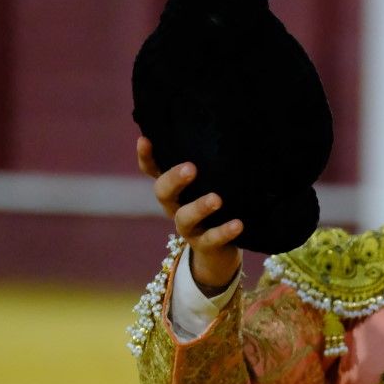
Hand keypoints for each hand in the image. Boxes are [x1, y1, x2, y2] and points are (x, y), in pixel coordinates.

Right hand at [136, 136, 241, 290]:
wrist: (220, 252)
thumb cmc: (216, 208)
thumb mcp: (210, 184)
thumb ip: (211, 164)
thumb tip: (228, 131)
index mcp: (174, 190)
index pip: (153, 171)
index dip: (146, 157)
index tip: (145, 139)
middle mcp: (175, 207)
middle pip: (163, 193)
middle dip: (174, 180)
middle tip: (190, 168)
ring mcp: (189, 228)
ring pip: (184, 218)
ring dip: (199, 207)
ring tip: (216, 199)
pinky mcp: (206, 245)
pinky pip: (212, 239)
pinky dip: (224, 231)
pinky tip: (238, 224)